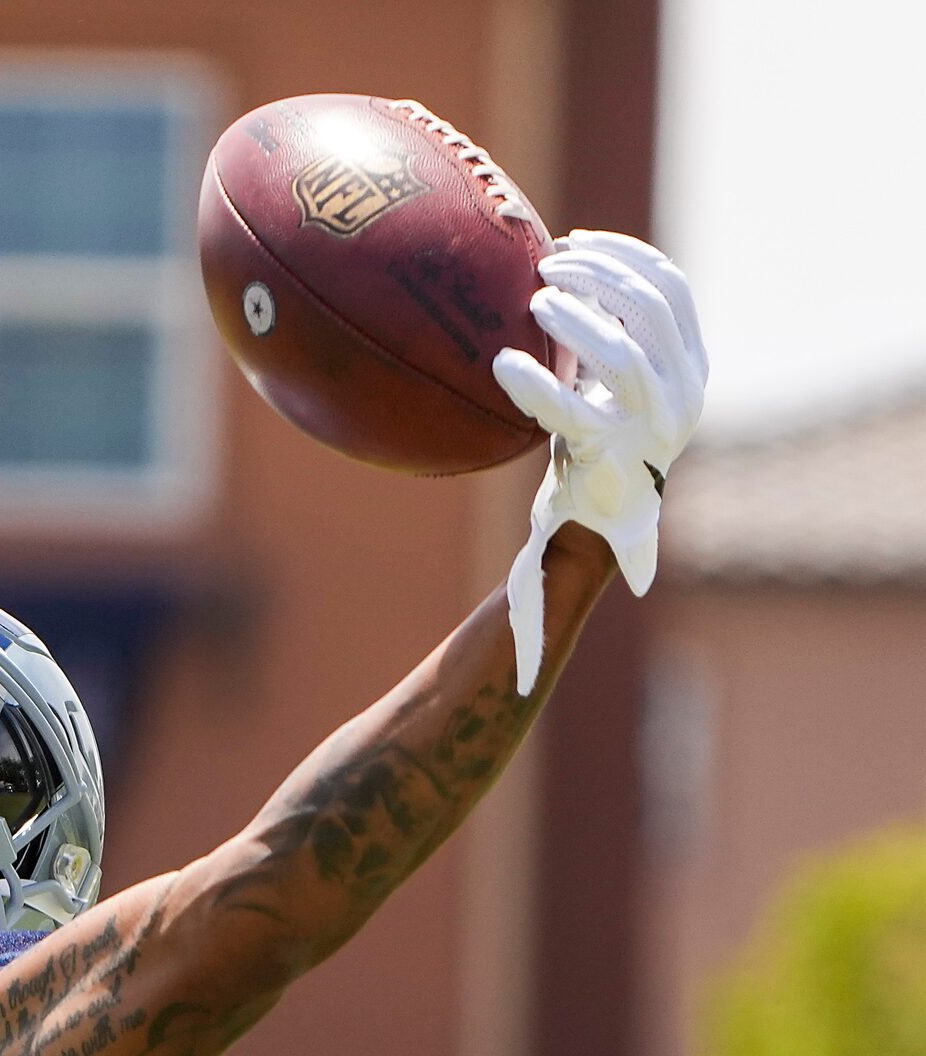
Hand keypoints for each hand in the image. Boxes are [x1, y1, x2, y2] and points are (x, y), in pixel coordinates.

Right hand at [491, 229, 709, 692]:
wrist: (639, 484)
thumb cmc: (576, 518)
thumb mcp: (549, 546)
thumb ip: (530, 596)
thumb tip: (510, 671)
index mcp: (624, 459)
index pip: (586, 419)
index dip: (546, 390)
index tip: (502, 368)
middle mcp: (666, 413)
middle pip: (624, 351)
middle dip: (576, 320)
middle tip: (532, 300)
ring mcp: (688, 371)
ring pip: (652, 308)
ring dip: (602, 280)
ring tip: (550, 267)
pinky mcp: (692, 337)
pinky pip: (668, 284)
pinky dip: (628, 259)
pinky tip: (579, 246)